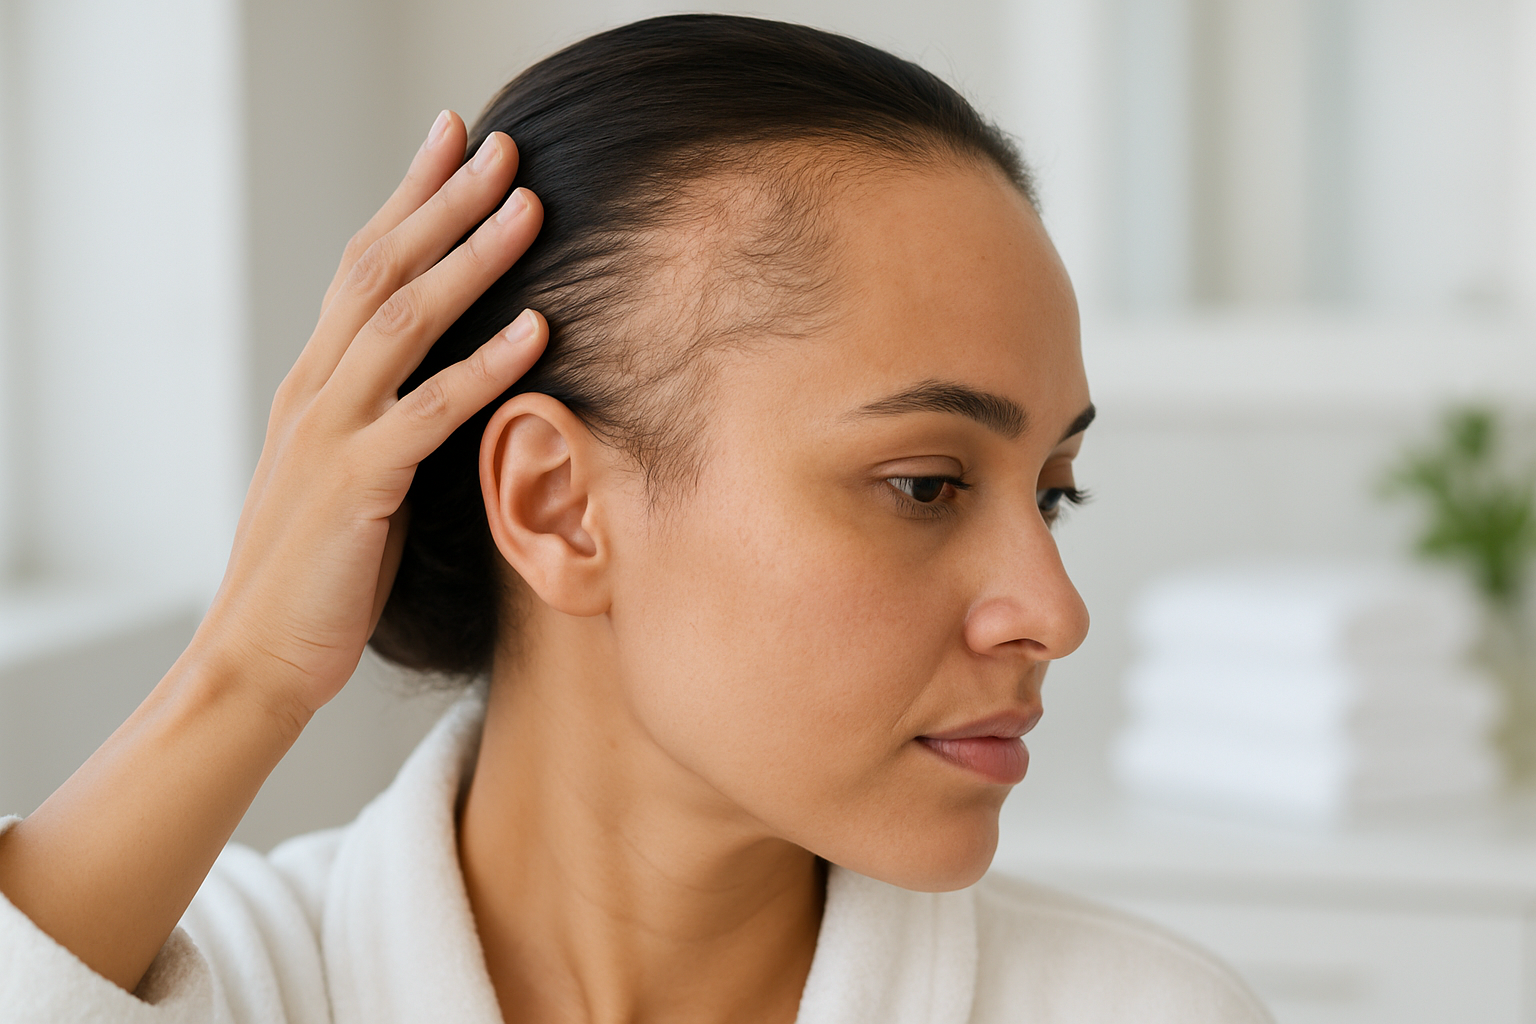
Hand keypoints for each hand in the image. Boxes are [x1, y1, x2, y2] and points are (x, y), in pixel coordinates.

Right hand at [0, 111, 546, 994]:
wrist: (256, 659)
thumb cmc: (316, 571)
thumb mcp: (348, 473)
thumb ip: (384, 416)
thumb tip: (443, 377)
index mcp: (314, 382)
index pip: (364, 264)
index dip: (410, 196)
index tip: (456, 139)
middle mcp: (315, 390)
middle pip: (382, 269)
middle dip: (443, 200)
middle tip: (503, 143)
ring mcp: (329, 434)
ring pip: (403, 322)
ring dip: (470, 258)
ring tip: (529, 207)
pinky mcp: (355, 487)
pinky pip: (428, 412)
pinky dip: (485, 366)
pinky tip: (537, 329)